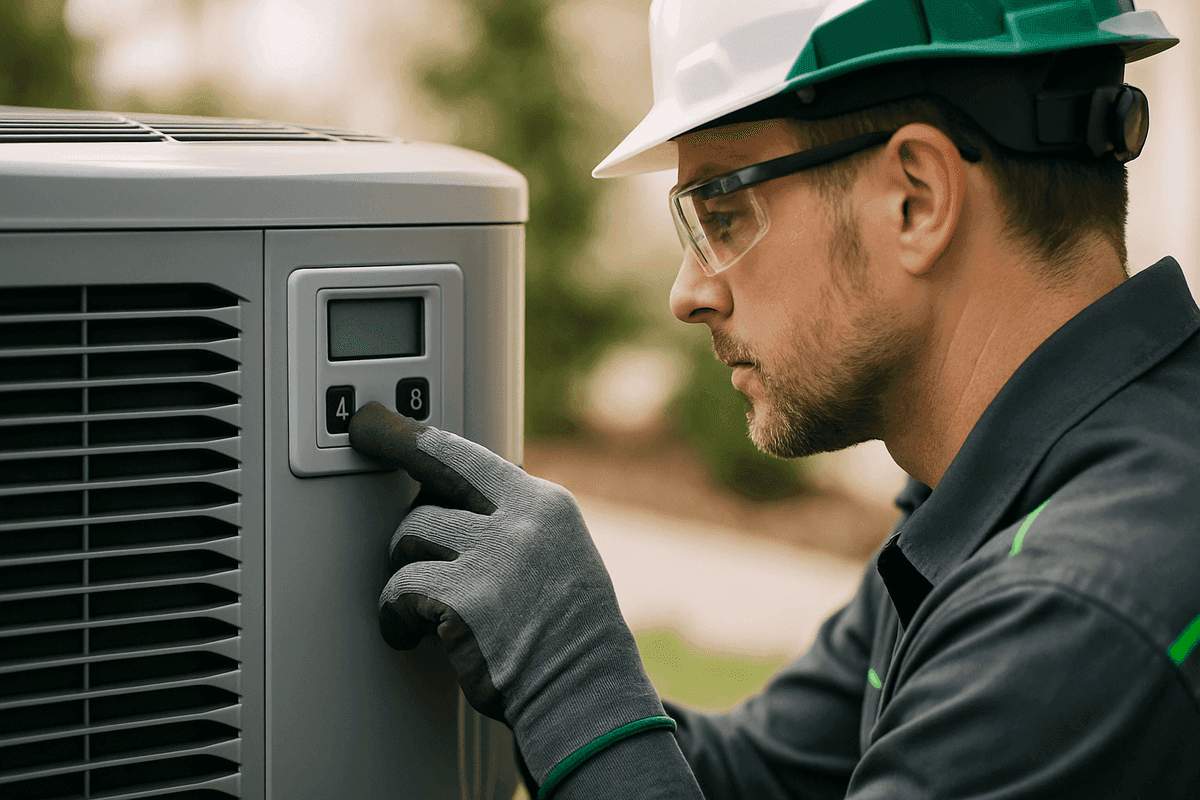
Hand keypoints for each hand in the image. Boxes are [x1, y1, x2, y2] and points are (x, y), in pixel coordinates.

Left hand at [348, 402, 668, 788]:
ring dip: (403, 567)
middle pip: (433, 473)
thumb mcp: (559, 555)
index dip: (418, 435)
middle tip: (365, 433)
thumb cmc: (567, 635)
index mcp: (545, 506)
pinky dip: (394, 614)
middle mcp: (522, 522)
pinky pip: (399, 590)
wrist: (587, 698)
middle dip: (391, 444)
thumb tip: (445, 497)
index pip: (469, 455)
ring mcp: (494, 560)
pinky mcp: (464, 604)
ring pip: (409, 535)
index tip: (385, 423)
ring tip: (418, 600)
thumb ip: (511, 521)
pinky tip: (408, 632)